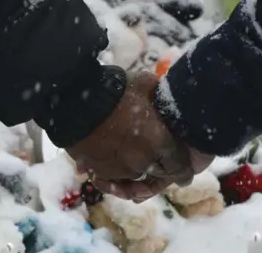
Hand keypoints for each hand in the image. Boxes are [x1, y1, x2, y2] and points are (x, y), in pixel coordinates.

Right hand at [65, 72, 211, 200]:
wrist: (77, 102)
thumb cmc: (117, 90)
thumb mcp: (147, 85)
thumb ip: (160, 97)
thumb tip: (165, 97)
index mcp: (161, 143)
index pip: (180, 167)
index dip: (183, 172)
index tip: (184, 176)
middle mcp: (144, 162)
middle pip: (158, 174)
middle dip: (160, 170)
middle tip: (160, 164)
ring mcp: (121, 169)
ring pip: (135, 176)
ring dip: (136, 169)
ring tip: (132, 157)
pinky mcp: (100, 171)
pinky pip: (113, 177)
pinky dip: (114, 170)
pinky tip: (113, 156)